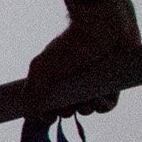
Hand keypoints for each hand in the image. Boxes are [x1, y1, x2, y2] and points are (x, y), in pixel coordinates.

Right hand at [28, 0, 139, 115]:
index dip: (47, 112)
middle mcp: (74, 81)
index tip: (47, 117)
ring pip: (87, 109)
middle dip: (66, 111)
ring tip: (85, 99)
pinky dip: (101, 107)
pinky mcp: (113, 84)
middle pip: (67, 108)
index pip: (49, 102)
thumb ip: (33, 91)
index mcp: (56, 77)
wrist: (102, 25)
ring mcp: (93, 83)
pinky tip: (97, 98)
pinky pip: (107, 106)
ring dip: (84, 109)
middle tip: (66, 106)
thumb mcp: (43, 68)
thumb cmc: (70, 43)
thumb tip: (28, 114)